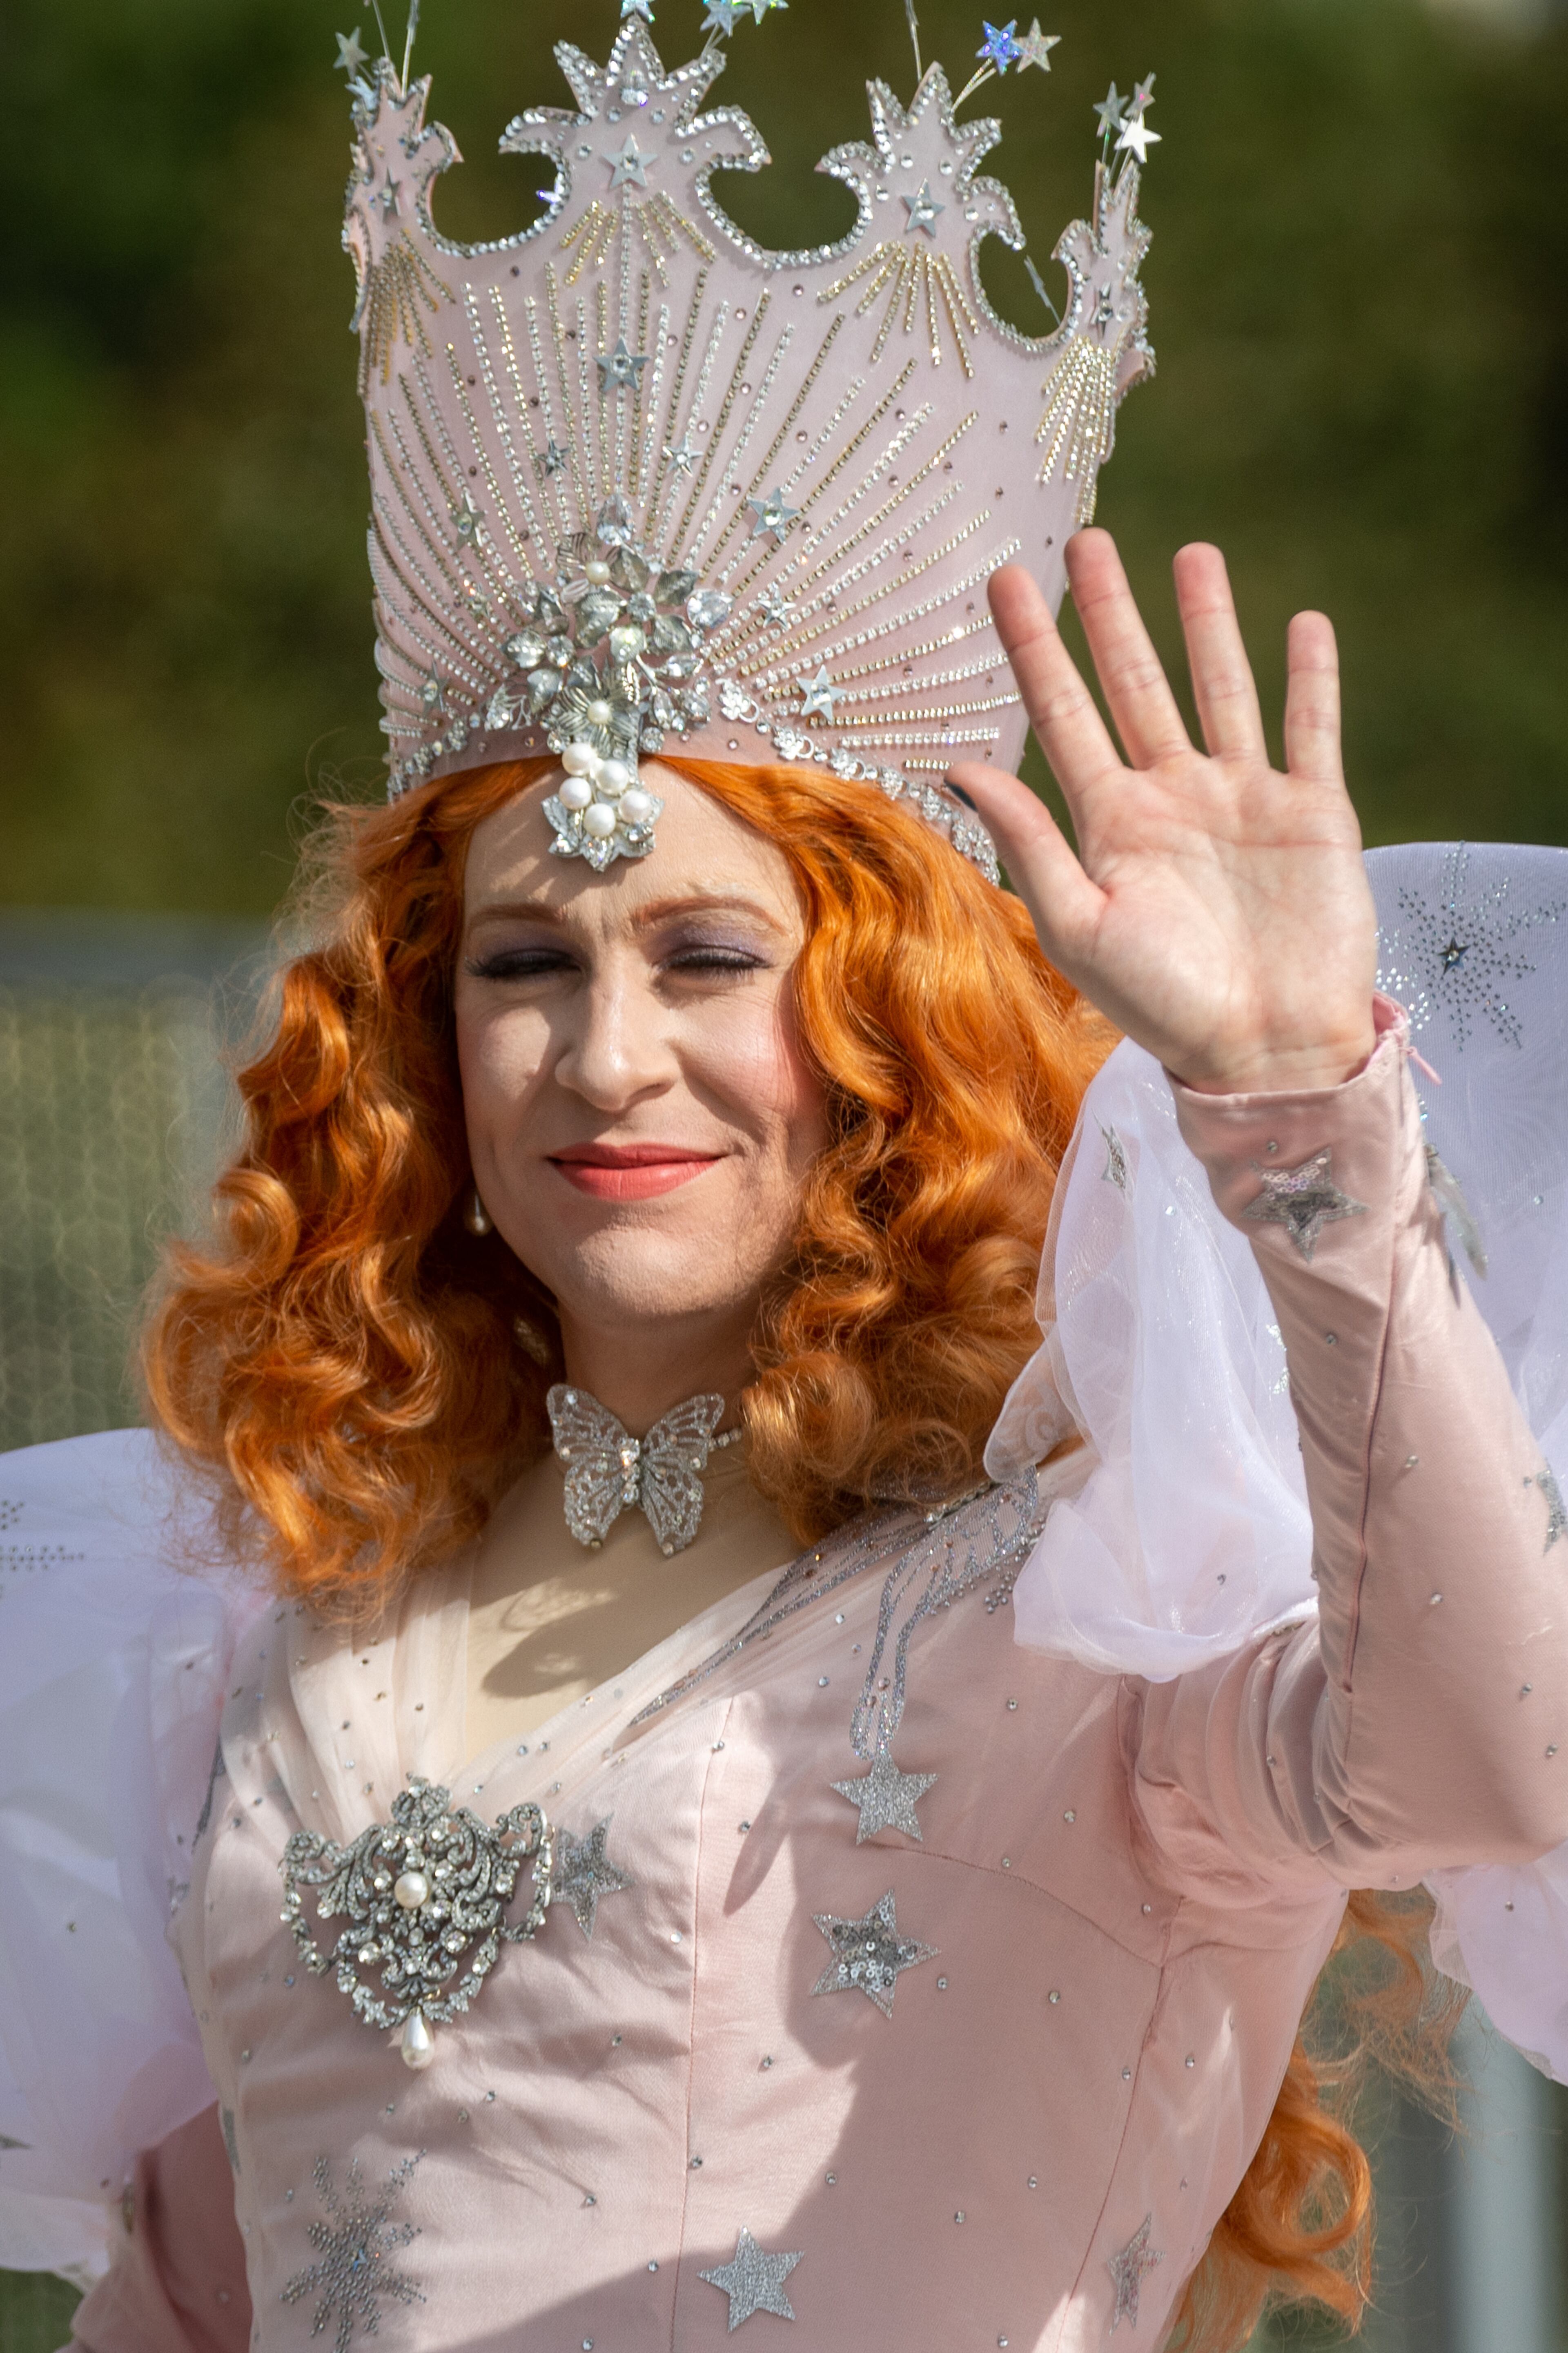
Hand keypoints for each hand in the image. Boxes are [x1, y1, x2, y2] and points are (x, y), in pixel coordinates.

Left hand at [950, 532, 1378, 1095]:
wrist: (1265, 1052)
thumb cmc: (1166, 1007)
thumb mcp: (1080, 926)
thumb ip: (1027, 841)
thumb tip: (957, 766)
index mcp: (1111, 824)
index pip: (1062, 714)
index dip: (1034, 647)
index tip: (1006, 581)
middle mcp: (1172, 799)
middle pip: (1134, 683)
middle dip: (1108, 614)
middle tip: (1085, 540)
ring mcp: (1244, 799)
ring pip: (1220, 687)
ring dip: (1208, 623)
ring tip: (1191, 554)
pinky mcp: (1313, 812)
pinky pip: (1311, 728)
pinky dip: (1311, 678)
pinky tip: (1302, 623)